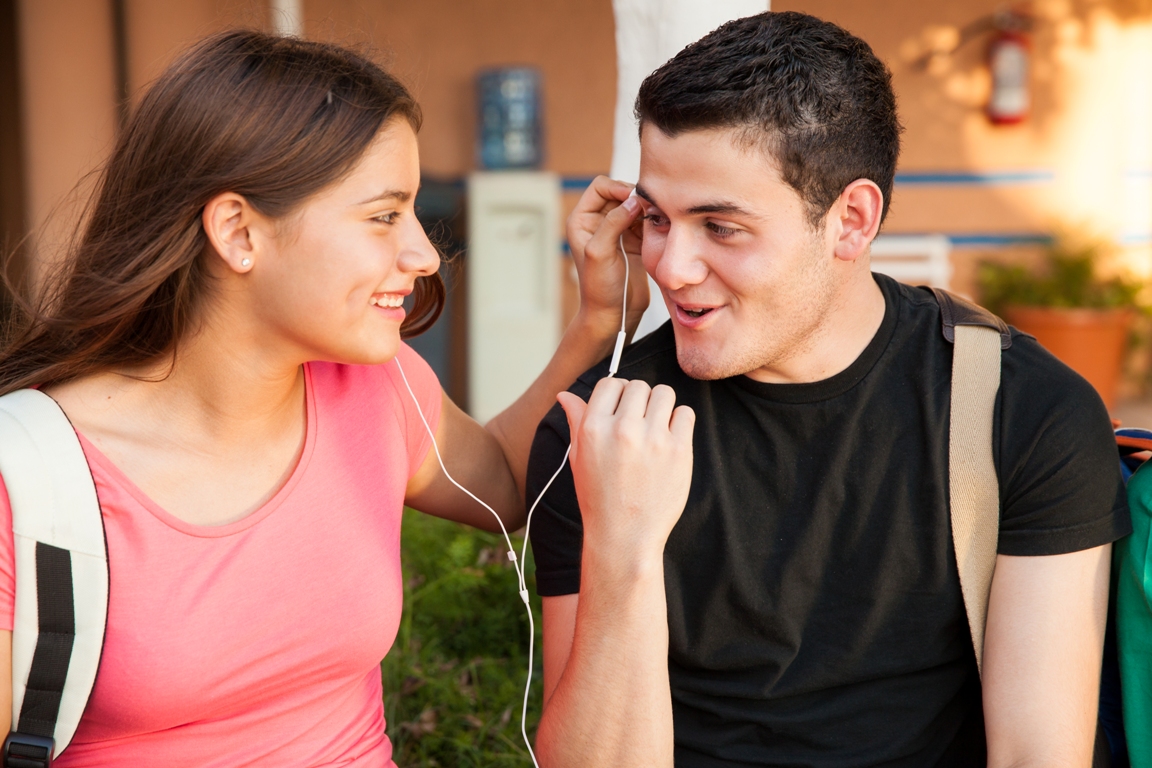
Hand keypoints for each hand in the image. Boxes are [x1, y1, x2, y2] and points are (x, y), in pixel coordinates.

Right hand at [557, 379, 694, 560]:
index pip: (610, 383)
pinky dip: (679, 422)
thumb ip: (576, 421)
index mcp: (594, 428)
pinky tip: (669, 440)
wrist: (624, 536)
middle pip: (639, 386)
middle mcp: (623, 430)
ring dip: (660, 406)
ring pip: (664, 393)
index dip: (617, 393)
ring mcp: (653, 439)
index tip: (622, 408)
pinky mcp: (679, 451)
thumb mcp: (579, 458)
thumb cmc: (599, 497)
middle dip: (639, 400)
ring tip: (655, 429)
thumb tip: (565, 395)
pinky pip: (685, 414)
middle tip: (638, 423)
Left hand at [567, 176, 648, 338]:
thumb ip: (613, 223)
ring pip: (637, 205)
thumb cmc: (599, 288)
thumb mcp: (600, 253)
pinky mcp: (635, 240)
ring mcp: (619, 230)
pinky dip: (655, 221)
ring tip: (659, 219)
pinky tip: (661, 229)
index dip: (618, 189)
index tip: (635, 201)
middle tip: (652, 209)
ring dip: (648, 209)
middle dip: (636, 198)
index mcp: (583, 220)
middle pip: (621, 192)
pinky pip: (647, 221)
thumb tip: (633, 200)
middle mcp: (599, 221)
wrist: (613, 314)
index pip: (601, 186)